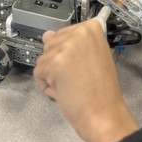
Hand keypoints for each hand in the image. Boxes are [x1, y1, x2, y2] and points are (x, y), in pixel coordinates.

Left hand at [33, 20, 138, 141]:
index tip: (81, 65)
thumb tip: (46, 34)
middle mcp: (80, 32)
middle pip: (51, 44)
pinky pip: (38, 72)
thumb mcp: (89, 58)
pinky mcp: (55, 62)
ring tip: (72, 85)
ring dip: (51, 75)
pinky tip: (64, 91)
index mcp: (92, 29)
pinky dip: (46, 85)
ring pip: (43, 58)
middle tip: (77, 77)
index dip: (68, 53)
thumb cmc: (100, 90)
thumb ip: (70, 44)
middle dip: (57, 63)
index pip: (64, 33)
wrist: (103, 113)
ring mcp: (67, 46)